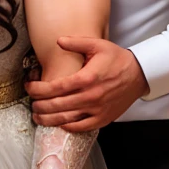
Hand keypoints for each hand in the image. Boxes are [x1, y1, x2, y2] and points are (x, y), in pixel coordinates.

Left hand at [26, 38, 147, 130]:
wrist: (139, 74)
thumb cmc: (117, 59)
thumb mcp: (98, 45)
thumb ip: (76, 43)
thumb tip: (58, 41)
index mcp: (87, 78)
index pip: (55, 87)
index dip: (38, 89)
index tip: (29, 87)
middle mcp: (90, 96)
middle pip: (56, 105)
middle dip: (39, 105)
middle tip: (31, 103)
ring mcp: (97, 110)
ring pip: (65, 119)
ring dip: (48, 119)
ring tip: (37, 116)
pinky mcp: (103, 119)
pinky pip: (80, 127)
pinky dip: (66, 126)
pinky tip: (58, 122)